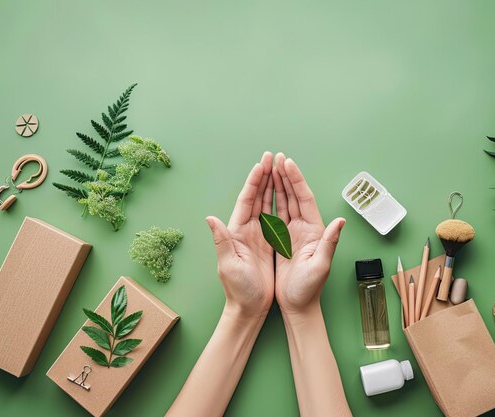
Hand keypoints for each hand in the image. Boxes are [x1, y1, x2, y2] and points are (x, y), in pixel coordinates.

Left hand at [206, 152, 274, 316]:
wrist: (249, 308)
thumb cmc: (238, 290)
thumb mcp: (228, 265)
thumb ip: (221, 241)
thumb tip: (210, 218)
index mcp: (237, 232)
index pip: (246, 200)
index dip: (254, 182)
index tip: (261, 164)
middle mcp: (247, 230)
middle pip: (257, 197)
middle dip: (264, 176)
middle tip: (272, 157)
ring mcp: (258, 236)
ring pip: (266, 204)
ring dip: (272, 186)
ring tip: (279, 168)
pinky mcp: (269, 244)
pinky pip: (275, 218)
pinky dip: (279, 203)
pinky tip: (284, 193)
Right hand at [272, 153, 344, 314]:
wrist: (297, 306)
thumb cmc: (309, 289)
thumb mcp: (321, 266)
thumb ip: (329, 243)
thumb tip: (340, 221)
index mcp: (314, 231)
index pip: (304, 198)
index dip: (296, 180)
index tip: (287, 163)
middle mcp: (304, 228)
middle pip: (293, 196)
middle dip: (285, 176)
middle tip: (276, 157)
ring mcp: (292, 233)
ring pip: (284, 202)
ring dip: (277, 184)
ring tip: (270, 167)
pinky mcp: (281, 240)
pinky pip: (275, 215)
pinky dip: (270, 200)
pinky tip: (264, 190)